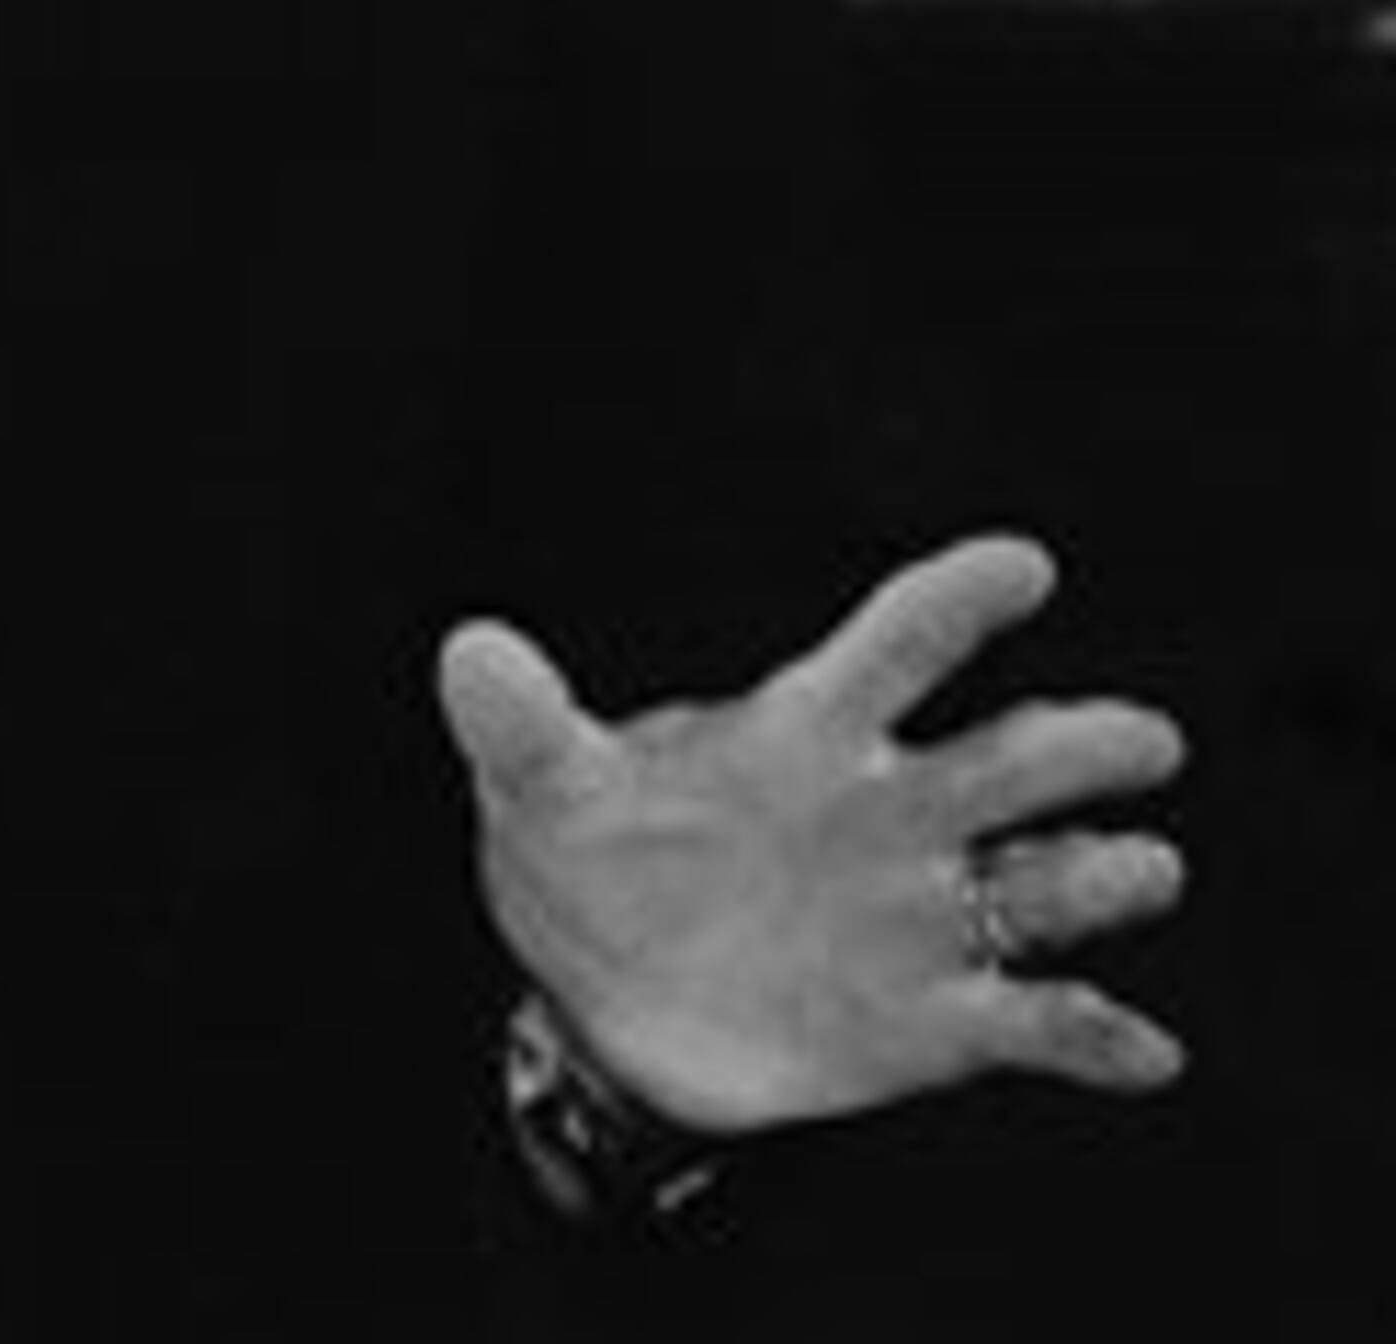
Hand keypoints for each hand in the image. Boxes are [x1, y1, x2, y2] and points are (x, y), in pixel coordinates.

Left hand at [438, 528, 1185, 1137]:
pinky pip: (1032, 1023)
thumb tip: (468, 653)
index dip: (955, 602)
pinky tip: (1147, 1052)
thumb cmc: (594, 854)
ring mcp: (918, 917)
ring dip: (1098, 877)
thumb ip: (520, 724)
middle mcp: (885, 811)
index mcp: (802, 732)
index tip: (1025, 563)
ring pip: (1036, 885)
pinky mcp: (933, 1023)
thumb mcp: (541, 787)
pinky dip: (1094, 1036)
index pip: (892, 643)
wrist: (610, 997)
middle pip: (998, 762)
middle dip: (1075, 747)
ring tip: (1147, 866)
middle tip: (1147, 738)